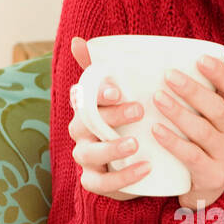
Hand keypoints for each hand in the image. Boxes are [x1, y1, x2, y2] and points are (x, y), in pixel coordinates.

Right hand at [68, 36, 150, 200]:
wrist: (144, 160)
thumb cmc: (130, 122)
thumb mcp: (123, 95)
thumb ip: (103, 69)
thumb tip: (77, 40)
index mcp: (86, 109)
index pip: (81, 97)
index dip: (95, 94)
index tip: (117, 90)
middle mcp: (81, 133)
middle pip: (84, 124)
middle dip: (109, 117)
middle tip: (138, 110)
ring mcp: (86, 159)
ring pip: (88, 154)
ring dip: (112, 148)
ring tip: (136, 144)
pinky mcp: (96, 182)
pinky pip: (102, 183)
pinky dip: (124, 177)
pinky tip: (146, 167)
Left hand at [152, 55, 223, 208]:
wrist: (204, 188)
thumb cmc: (194, 143)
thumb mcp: (200, 119)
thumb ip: (189, 99)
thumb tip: (153, 66)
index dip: (220, 73)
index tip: (200, 59)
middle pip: (217, 108)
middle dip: (193, 90)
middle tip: (168, 75)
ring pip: (204, 131)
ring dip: (180, 113)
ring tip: (157, 98)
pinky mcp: (212, 175)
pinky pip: (193, 156)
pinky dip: (174, 142)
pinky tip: (156, 130)